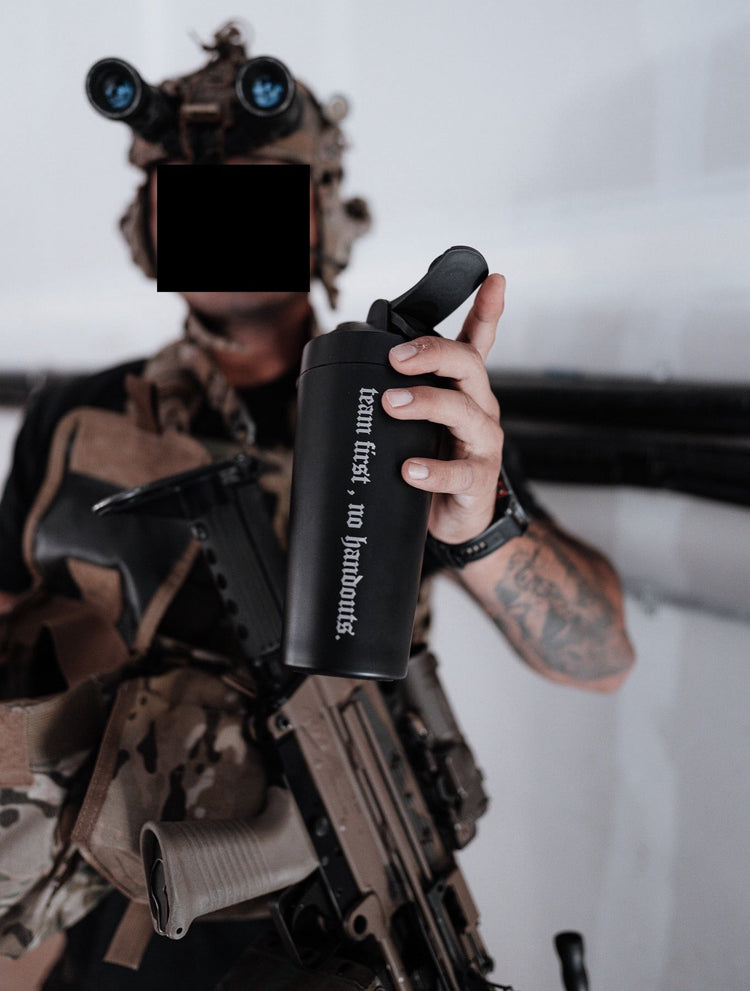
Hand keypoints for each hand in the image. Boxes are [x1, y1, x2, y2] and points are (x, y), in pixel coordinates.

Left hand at [382, 273, 505, 545]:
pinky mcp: (477, 480)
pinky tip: (410, 470)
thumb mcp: (416, 424)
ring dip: (426, 402)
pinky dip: (432, 470)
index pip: (478, 342)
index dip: (487, 309)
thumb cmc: (433, 463)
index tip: (492, 280)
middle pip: (468, 365)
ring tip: (393, 404)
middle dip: (432, 353)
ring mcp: (481, 443)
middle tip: (396, 358)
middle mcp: (478, 408)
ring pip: (463, 411)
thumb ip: (394, 397)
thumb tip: (336, 384)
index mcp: (462, 390)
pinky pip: (459, 472)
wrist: (453, 522)